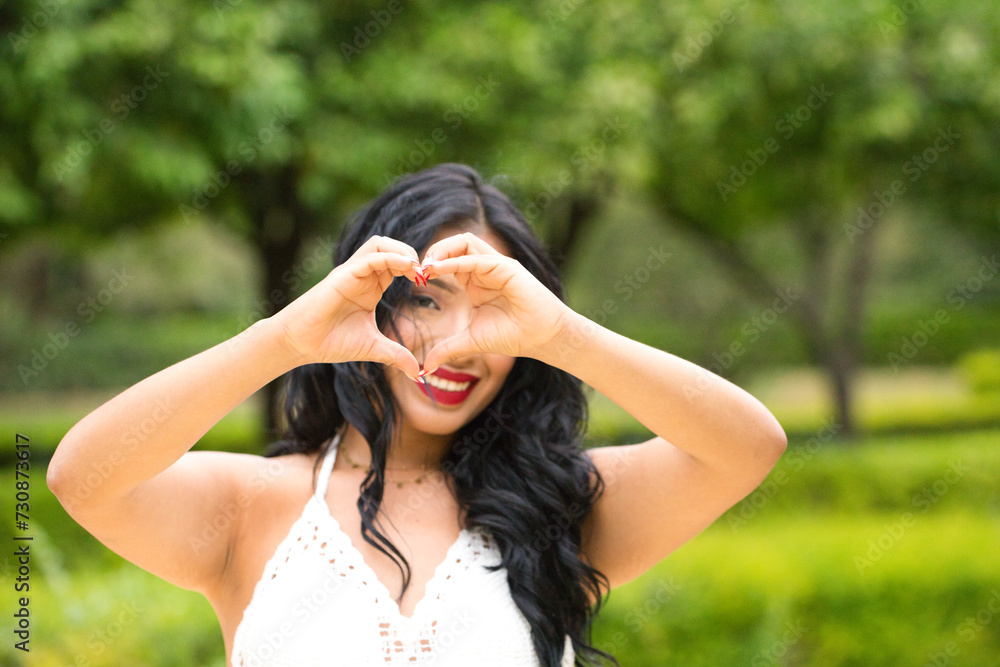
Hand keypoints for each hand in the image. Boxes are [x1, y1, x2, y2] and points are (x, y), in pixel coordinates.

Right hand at [269, 236, 423, 378]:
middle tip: (427, 274)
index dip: (415, 268)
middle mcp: (362, 275)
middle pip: (391, 246)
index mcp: (371, 286)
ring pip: (380, 244)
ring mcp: (352, 273)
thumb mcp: (373, 348)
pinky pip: (369, 258)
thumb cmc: (331, 341)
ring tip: (417, 269)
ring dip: (402, 250)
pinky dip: (390, 258)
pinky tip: (407, 268)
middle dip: (413, 254)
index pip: (397, 263)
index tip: (428, 283)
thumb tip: (418, 373)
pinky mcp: (342, 276)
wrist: (301, 344)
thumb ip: (396, 355)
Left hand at [419, 232, 572, 371]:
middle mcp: (485, 269)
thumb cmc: (513, 336)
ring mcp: (496, 265)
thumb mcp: (471, 341)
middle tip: (416, 269)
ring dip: (442, 250)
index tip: (414, 280)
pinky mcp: (507, 267)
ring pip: (465, 242)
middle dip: (433, 252)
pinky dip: (455, 261)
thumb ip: (447, 349)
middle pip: (455, 245)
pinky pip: (476, 257)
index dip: (430, 266)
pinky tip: (438, 270)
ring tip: (426, 267)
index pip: (449, 260)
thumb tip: (426, 368)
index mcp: (475, 281)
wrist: (542, 338)